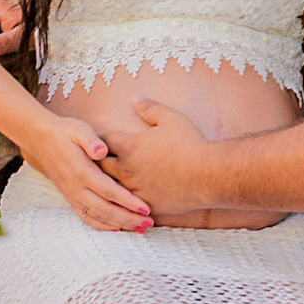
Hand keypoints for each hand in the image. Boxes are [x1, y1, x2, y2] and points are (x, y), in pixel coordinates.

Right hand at [26, 113, 152, 231]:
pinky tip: (117, 229)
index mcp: (82, 172)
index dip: (128, 202)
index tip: (146, 209)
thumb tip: (102, 150)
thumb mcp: (79, 129)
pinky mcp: (70, 198)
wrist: (41, 139)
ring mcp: (72, 195)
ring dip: (119, 225)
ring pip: (98, 217)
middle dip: (128, 219)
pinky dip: (102, 226)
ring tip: (140, 229)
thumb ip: (91, 140)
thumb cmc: (66, 132)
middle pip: (106, 210)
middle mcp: (77, 188)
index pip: (109, 191)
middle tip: (149, 224)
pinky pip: (86, 217)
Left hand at [100, 97, 212, 216]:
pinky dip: (122, 201)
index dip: (99, 138)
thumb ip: (150, 108)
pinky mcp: (144, 205)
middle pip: (99, 166)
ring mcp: (134, 190)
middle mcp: (126, 169)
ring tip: (105, 181)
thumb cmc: (190, 144)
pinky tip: (122, 200)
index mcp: (129, 147)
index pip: (102, 140)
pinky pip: (125, 205)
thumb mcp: (171, 118)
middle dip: (97, 162)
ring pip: (109, 188)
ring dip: (107, 183)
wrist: (207, 175)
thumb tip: (134, 98)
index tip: (98, 138)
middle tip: (95, 160)